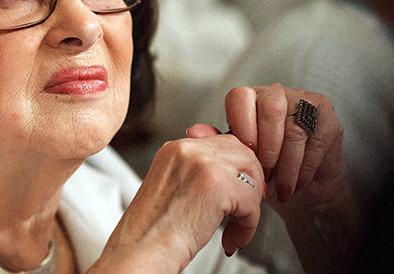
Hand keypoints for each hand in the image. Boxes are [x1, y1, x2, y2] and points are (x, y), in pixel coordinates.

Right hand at [90, 135, 264, 272]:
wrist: (141, 250)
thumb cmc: (153, 230)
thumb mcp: (174, 189)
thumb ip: (199, 175)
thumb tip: (232, 173)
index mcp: (175, 148)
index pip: (222, 142)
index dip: (238, 168)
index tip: (241, 189)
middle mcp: (188, 150)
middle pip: (241, 151)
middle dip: (252, 181)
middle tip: (247, 208)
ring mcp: (202, 164)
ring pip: (251, 174)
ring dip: (250, 205)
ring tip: (236, 229)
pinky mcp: (217, 185)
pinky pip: (251, 200)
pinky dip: (248, 224)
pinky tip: (231, 238)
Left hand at [213, 83, 347, 208]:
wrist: (300, 187)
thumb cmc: (263, 168)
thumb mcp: (236, 157)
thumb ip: (217, 142)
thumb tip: (192, 132)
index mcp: (249, 98)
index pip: (240, 97)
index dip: (242, 127)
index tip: (245, 154)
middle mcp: (275, 93)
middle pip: (271, 110)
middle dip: (266, 149)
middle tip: (264, 175)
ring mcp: (304, 101)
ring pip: (294, 130)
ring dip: (285, 166)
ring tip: (279, 187)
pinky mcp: (327, 117)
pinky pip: (315, 141)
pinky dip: (303, 169)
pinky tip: (296, 184)